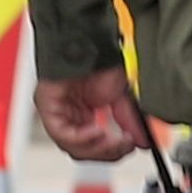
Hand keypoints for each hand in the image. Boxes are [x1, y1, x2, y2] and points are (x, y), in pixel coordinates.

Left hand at [36, 66, 154, 162]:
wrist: (87, 40)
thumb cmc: (98, 61)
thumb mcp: (121, 96)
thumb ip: (131, 121)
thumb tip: (145, 142)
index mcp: (85, 117)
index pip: (96, 148)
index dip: (114, 152)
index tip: (132, 146)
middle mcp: (69, 118)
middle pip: (85, 152)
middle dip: (108, 152)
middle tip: (126, 145)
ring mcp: (56, 114)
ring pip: (73, 147)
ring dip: (98, 147)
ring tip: (114, 139)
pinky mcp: (46, 107)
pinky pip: (62, 133)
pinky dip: (83, 137)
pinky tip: (99, 131)